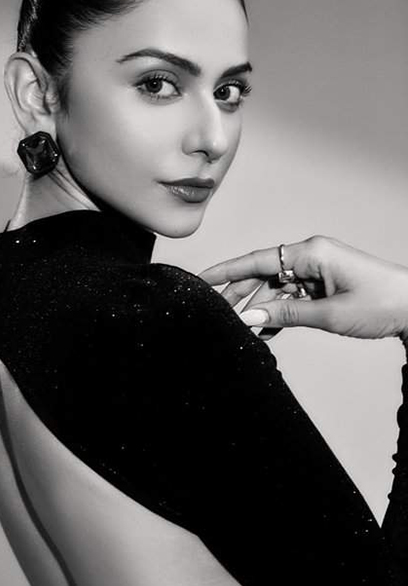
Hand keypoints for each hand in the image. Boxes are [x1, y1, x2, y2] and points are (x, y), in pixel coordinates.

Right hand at [199, 236, 407, 342]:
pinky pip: (294, 297)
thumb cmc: (382, 303)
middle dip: (240, 293)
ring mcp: (319, 271)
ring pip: (278, 287)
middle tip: (216, 311)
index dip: (227, 270)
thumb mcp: (329, 314)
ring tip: (243, 330)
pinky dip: (281, 313)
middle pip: (264, 273)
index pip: (258, 259)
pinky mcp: (326, 285)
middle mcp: (312, 257)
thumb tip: (250, 318)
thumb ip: (286, 315)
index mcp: (311, 253)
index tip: (203, 279)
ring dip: (262, 308)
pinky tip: (268, 332)